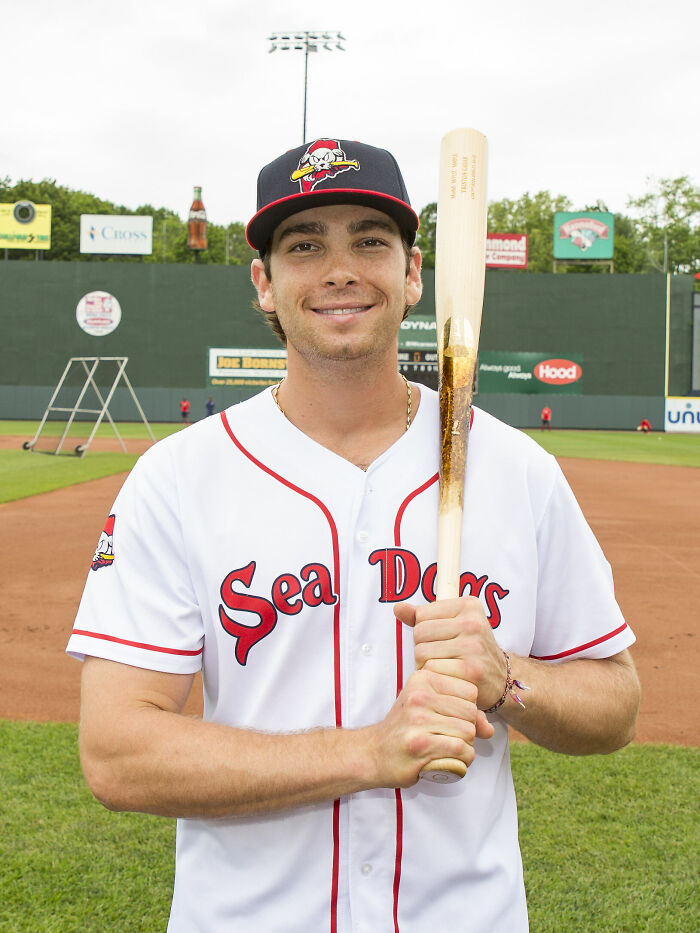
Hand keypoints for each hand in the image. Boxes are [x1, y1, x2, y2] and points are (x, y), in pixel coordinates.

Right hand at [368, 666, 484, 787]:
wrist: (373, 753)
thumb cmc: (405, 730)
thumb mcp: (429, 709)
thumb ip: (461, 711)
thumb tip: (489, 729)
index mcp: (423, 678)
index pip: (470, 690)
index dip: (469, 708)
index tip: (454, 719)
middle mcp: (420, 695)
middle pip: (471, 711)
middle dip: (469, 729)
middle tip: (451, 738)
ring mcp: (418, 719)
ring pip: (468, 731)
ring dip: (467, 746)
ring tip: (450, 750)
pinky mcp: (420, 744)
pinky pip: (461, 749)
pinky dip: (463, 759)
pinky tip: (451, 760)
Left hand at [394, 597, 507, 714]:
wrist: (502, 679)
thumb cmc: (470, 649)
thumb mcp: (452, 625)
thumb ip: (423, 616)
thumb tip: (398, 607)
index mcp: (468, 605)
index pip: (421, 615)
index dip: (424, 631)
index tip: (442, 639)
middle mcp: (473, 622)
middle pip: (419, 633)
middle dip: (423, 648)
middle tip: (442, 656)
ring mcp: (473, 645)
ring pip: (421, 652)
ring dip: (426, 664)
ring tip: (444, 666)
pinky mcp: (470, 669)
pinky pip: (431, 669)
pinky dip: (434, 676)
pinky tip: (447, 677)